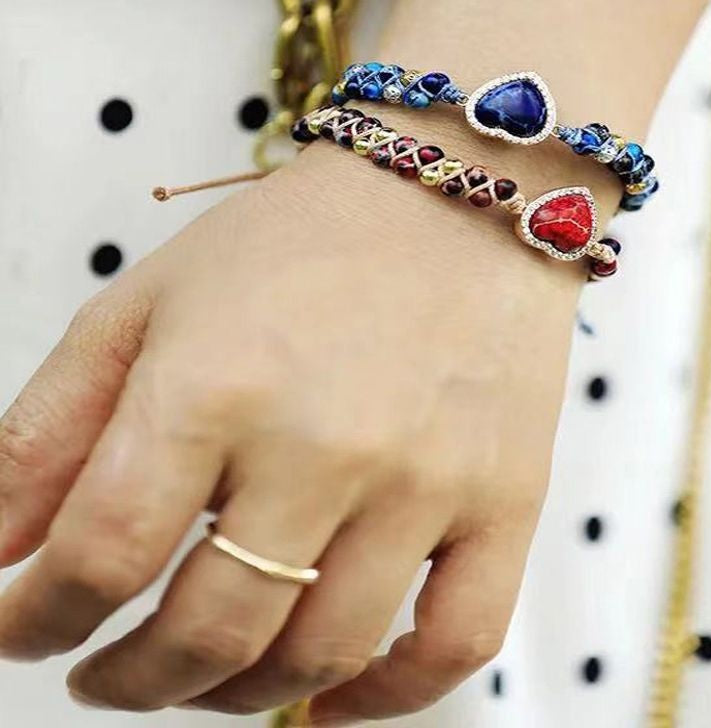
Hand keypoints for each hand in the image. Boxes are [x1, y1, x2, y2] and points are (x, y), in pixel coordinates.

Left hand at [0, 141, 581, 720]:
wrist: (459, 191)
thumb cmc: (304, 237)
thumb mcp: (152, 300)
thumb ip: (52, 428)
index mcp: (216, 381)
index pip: (99, 557)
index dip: (36, 618)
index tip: (28, 625)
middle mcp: (324, 442)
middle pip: (205, 632)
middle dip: (126, 680)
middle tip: (103, 671)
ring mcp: (427, 478)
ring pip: (317, 655)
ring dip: (234, 694)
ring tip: (204, 674)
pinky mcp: (506, 497)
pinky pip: (455, 645)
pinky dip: (386, 700)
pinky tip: (331, 701)